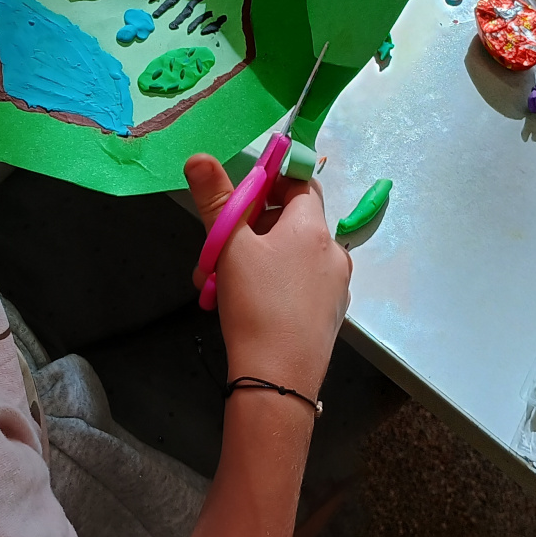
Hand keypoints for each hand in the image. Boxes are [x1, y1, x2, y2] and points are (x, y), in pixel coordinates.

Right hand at [183, 154, 350, 398]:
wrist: (278, 379)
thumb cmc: (255, 304)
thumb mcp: (228, 246)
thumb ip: (215, 199)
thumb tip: (199, 157)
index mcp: (313, 228)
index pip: (301, 183)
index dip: (272, 181)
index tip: (241, 197)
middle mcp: (334, 252)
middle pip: (293, 222)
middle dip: (251, 229)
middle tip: (218, 249)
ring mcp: (336, 286)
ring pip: (292, 258)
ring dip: (256, 261)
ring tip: (220, 285)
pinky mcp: (330, 315)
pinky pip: (301, 286)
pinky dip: (274, 286)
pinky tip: (246, 307)